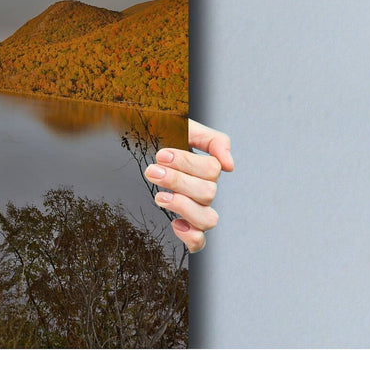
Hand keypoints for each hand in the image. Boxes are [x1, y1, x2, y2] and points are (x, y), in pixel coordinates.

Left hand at [146, 119, 233, 253]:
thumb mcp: (187, 128)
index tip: (161, 155)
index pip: (212, 170)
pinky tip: (175, 224)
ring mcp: (196, 209)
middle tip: (152, 171)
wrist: (140, 146)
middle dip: (177, 181)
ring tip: (159, 197)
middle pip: (208, 193)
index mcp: (206, 168)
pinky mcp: (185, 226)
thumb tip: (229, 165)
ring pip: (208, 219)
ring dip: (183, 207)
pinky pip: (199, 242)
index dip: (187, 163)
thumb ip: (213, 140)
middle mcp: (204, 191)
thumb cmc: (164, 138)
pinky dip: (191, 237)